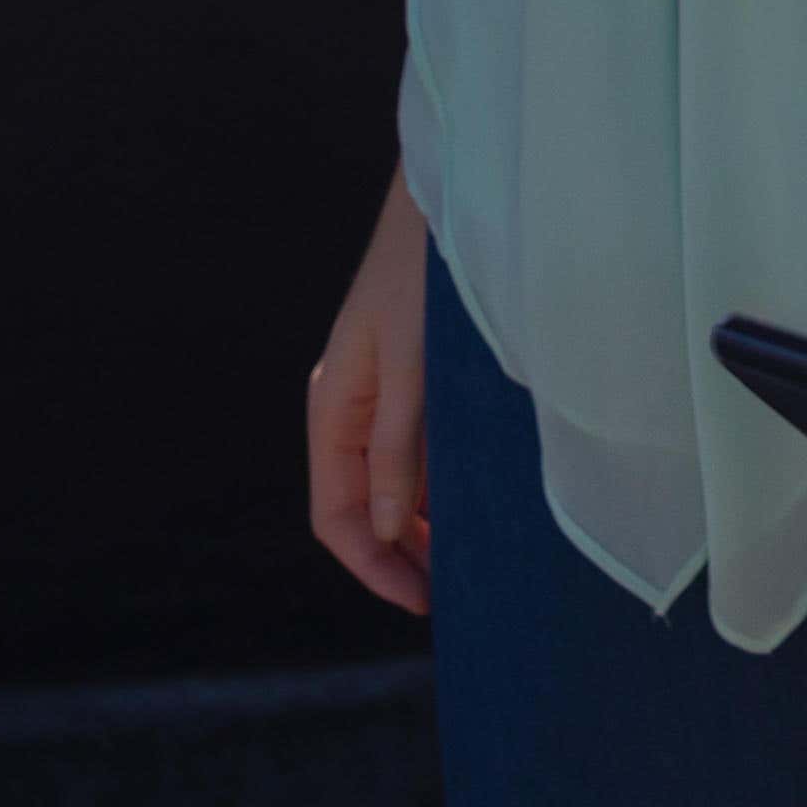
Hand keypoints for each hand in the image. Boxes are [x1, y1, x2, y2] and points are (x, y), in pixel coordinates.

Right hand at [303, 173, 434, 615]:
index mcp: (333, 408)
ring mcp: (380, 395)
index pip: (336, 516)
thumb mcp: (414, 369)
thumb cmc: (425, 277)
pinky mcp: (413, 382)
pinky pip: (414, 453)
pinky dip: (436, 487)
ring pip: (390, 484)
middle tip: (455, 593)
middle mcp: (350, 408)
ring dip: (421, 525)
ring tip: (469, 559)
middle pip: (362, 508)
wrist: (452, 202)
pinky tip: (473, 503)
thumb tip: (386, 529)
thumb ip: (398, 447)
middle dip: (400, 555)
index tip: (422, 603)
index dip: (373, 566)